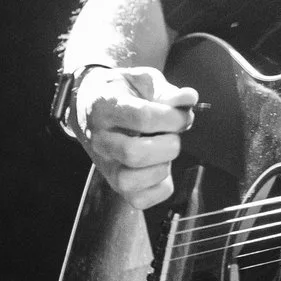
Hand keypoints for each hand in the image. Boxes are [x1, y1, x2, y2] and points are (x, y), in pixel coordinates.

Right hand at [69, 66, 198, 207]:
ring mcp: (105, 165)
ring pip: (130, 182)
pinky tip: (162, 167)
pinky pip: (139, 200)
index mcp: (105, 108)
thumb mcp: (142, 81)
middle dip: (168, 145)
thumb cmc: (122, 92)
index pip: (142, 118)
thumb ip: (166, 91)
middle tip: (173, 134)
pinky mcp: (114, 184)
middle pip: (134, 154)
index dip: (172, 117)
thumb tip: (190, 98)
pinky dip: (159, 188)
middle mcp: (100, 140)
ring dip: (161, 168)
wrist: (90, 106)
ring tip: (164, 151)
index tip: (182, 114)